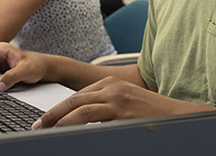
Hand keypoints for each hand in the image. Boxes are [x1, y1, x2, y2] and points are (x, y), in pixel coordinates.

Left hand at [33, 76, 208, 128]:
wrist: (177, 115)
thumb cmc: (150, 112)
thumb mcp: (124, 104)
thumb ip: (105, 107)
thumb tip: (81, 120)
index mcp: (110, 83)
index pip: (77, 95)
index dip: (59, 107)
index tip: (46, 119)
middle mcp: (111, 87)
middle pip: (73, 99)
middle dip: (52, 113)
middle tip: (37, 125)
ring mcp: (116, 98)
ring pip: (78, 107)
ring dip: (58, 120)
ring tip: (45, 130)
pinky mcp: (121, 110)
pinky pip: (91, 117)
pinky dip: (74, 124)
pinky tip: (66, 131)